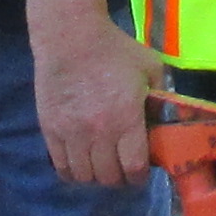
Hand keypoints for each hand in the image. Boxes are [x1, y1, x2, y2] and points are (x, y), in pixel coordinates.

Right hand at [33, 6, 166, 188]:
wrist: (70, 36)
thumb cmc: (114, 49)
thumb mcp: (150, 67)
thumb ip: (162, 95)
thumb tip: (166, 119)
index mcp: (126, 119)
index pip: (134, 168)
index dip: (139, 177)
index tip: (141, 173)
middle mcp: (98, 132)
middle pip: (108, 177)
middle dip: (119, 178)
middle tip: (121, 168)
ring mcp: (71, 133)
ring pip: (84, 176)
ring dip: (95, 177)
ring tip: (100, 166)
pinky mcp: (50, 129)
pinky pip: (61, 166)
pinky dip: (72, 171)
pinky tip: (80, 163)